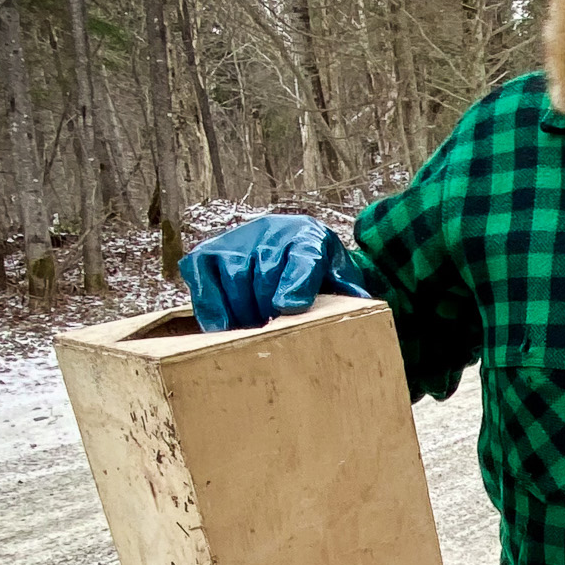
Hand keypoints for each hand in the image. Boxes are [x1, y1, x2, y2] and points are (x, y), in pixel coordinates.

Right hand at [179, 214, 369, 332]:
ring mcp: (238, 239)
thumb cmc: (321, 277)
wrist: (295, 251)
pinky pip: (202, 276)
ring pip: (234, 276)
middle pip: (266, 272)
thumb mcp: (342, 285)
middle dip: (268, 309)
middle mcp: (272, 231)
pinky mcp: (208, 253)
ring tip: (254, 331)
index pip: (306, 258)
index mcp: (313, 239)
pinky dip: (210, 304)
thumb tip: (363, 308)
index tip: (287, 308)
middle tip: (273, 333)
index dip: (296, 282)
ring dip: (243, 310)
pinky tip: (221, 328)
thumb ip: (349, 296)